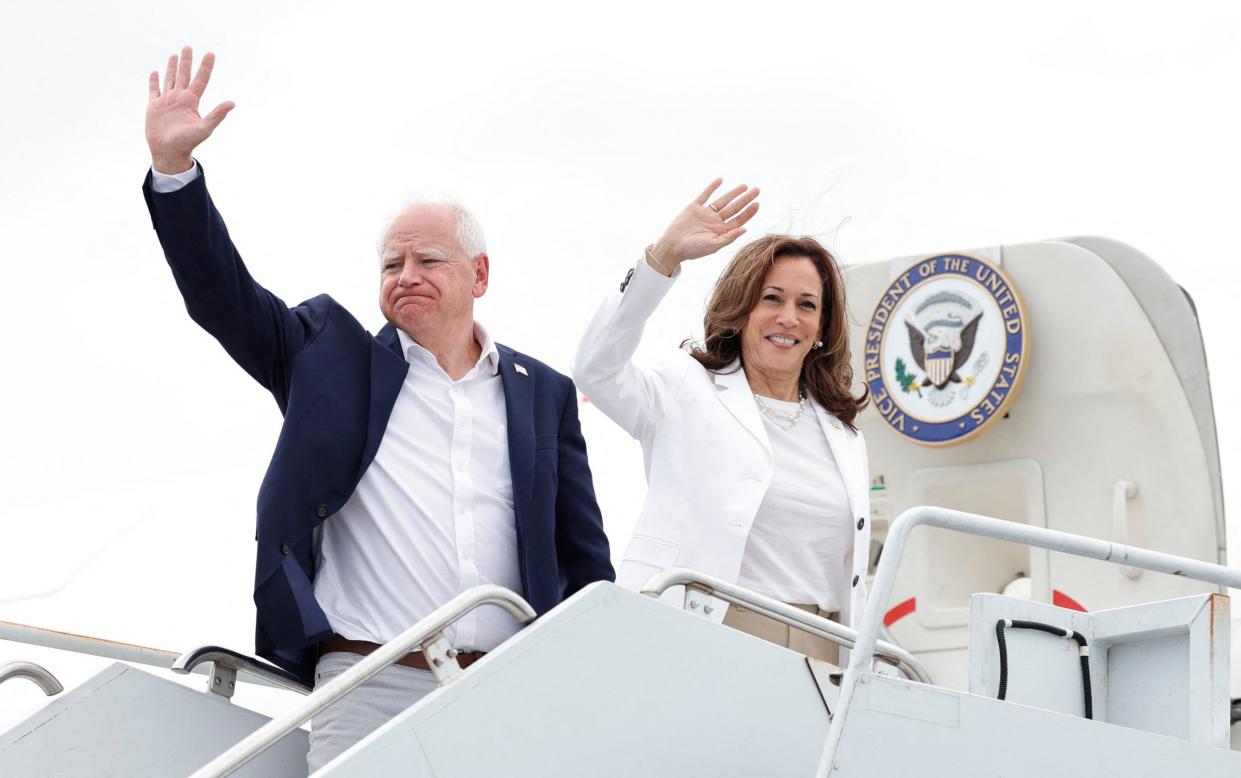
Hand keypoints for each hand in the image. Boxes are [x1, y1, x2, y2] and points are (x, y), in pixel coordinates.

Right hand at [146, 46, 234, 173]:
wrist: (169, 152)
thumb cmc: (188, 143)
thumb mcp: (204, 128)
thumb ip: (217, 115)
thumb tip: (233, 102)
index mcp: (192, 101)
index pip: (201, 79)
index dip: (205, 67)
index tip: (210, 54)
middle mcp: (180, 98)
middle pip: (184, 75)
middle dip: (186, 61)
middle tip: (188, 46)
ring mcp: (167, 101)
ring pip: (170, 79)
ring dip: (171, 67)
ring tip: (174, 55)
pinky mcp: (154, 106)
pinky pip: (154, 90)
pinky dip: (154, 81)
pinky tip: (155, 72)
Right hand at [647, 179, 759, 274]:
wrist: (672, 246)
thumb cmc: (692, 250)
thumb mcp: (713, 245)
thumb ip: (728, 237)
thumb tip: (745, 229)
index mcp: (721, 231)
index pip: (739, 220)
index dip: (749, 212)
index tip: (757, 203)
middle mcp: (715, 222)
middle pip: (734, 208)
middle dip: (746, 199)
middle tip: (757, 190)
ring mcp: (705, 214)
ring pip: (722, 201)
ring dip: (733, 193)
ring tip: (744, 186)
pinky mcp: (694, 208)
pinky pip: (705, 195)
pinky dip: (712, 187)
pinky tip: (720, 180)